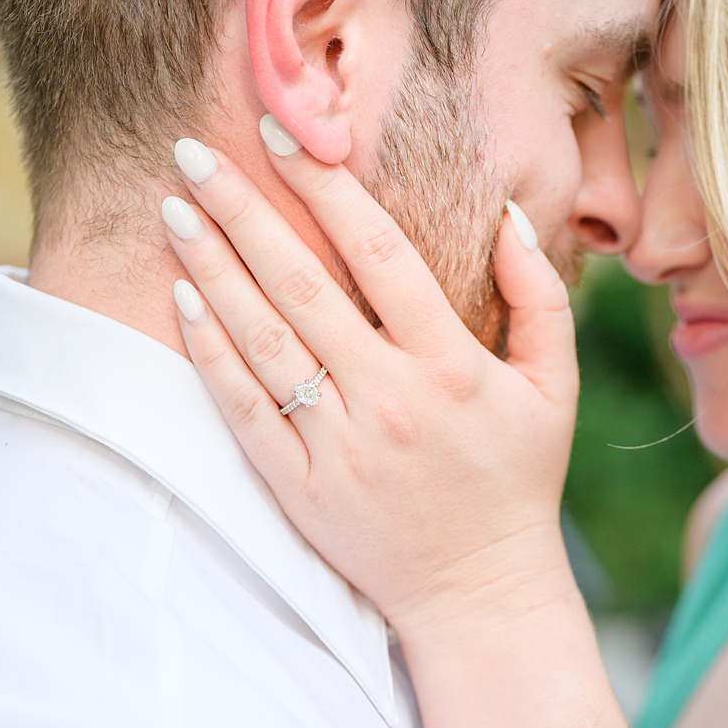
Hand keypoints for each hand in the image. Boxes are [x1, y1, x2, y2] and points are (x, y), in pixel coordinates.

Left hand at [161, 123, 580, 638]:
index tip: (286, 136)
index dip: (330, 190)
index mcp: (454, 369)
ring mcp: (339, 445)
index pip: (384, 257)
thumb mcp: (553, 389)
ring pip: (262, 339)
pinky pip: (243, 406)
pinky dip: (209, 349)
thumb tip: (508, 216)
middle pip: (304, 286)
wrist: (480, 591)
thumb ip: (540, 299)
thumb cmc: (517, 481)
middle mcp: (391, 401)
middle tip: (194, 152)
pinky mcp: (299, 485)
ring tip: (174, 208)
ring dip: (213, 266)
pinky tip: (183, 296)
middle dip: (245, 211)